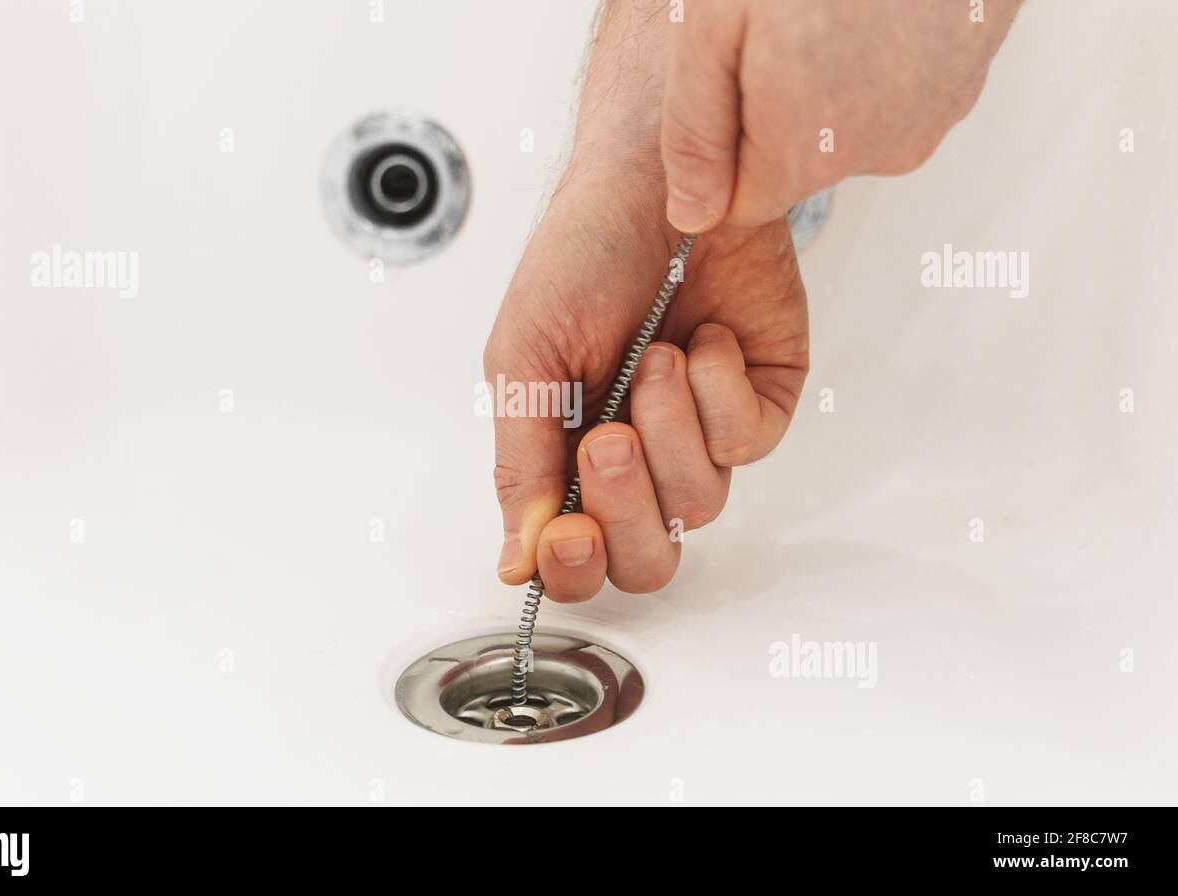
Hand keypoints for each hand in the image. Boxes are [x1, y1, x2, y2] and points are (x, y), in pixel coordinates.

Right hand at [483, 3, 807, 600]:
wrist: (659, 175)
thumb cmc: (582, 254)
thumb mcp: (525, 358)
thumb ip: (521, 463)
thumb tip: (515, 561)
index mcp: (568, 453)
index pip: (577, 558)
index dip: (574, 568)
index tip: (566, 535)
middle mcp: (639, 456)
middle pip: (647, 560)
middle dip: (626, 509)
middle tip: (608, 442)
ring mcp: (702, 434)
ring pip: (698, 503)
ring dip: (669, 429)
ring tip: (655, 356)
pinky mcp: (760, 402)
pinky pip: (747, 443)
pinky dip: (719, 393)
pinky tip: (705, 338)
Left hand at [662, 0, 1020, 230]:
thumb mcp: (713, 30)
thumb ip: (695, 133)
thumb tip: (692, 213)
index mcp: (806, 153)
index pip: (742, 203)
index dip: (722, 144)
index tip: (726, 78)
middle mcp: (877, 152)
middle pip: (797, 164)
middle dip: (774, 109)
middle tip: (777, 24)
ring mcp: (931, 115)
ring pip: (850, 127)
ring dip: (829, 78)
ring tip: (827, 5)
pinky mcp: (967, 78)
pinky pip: (900, 90)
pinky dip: (880, 55)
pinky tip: (869, 3)